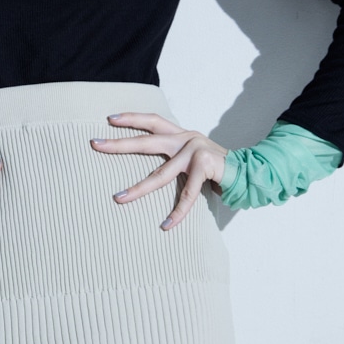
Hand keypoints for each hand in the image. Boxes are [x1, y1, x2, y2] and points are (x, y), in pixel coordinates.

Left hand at [90, 113, 227, 230]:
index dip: (132, 118)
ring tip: (118, 199)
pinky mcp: (205, 167)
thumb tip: (149, 159)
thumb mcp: (192, 155)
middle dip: (119, 144)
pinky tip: (166, 225)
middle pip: (147, 141)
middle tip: (95, 144)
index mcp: (181, 134)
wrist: (248, 172)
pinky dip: (177, 212)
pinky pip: (188, 195)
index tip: (109, 119)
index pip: (152, 120)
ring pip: (161, 174)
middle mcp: (186, 138)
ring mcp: (195, 151)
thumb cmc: (215, 168)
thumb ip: (174, 155)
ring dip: (138, 189)